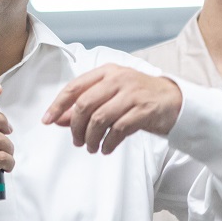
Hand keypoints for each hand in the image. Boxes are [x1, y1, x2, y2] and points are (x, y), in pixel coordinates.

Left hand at [43, 65, 181, 153]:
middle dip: (76, 127)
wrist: (174, 100)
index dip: (58, 105)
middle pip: (84, 105)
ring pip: (100, 119)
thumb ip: (84, 106)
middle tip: (76, 141)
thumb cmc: (137, 97)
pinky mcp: (144, 110)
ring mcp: (132, 93)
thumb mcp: (110, 96)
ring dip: (91, 138)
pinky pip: (118, 129)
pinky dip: (108, 143)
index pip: (74, 87)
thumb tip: (58, 119)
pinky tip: (106, 148)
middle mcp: (118, 79)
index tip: (47, 120)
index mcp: (106, 72)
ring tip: (91, 147)